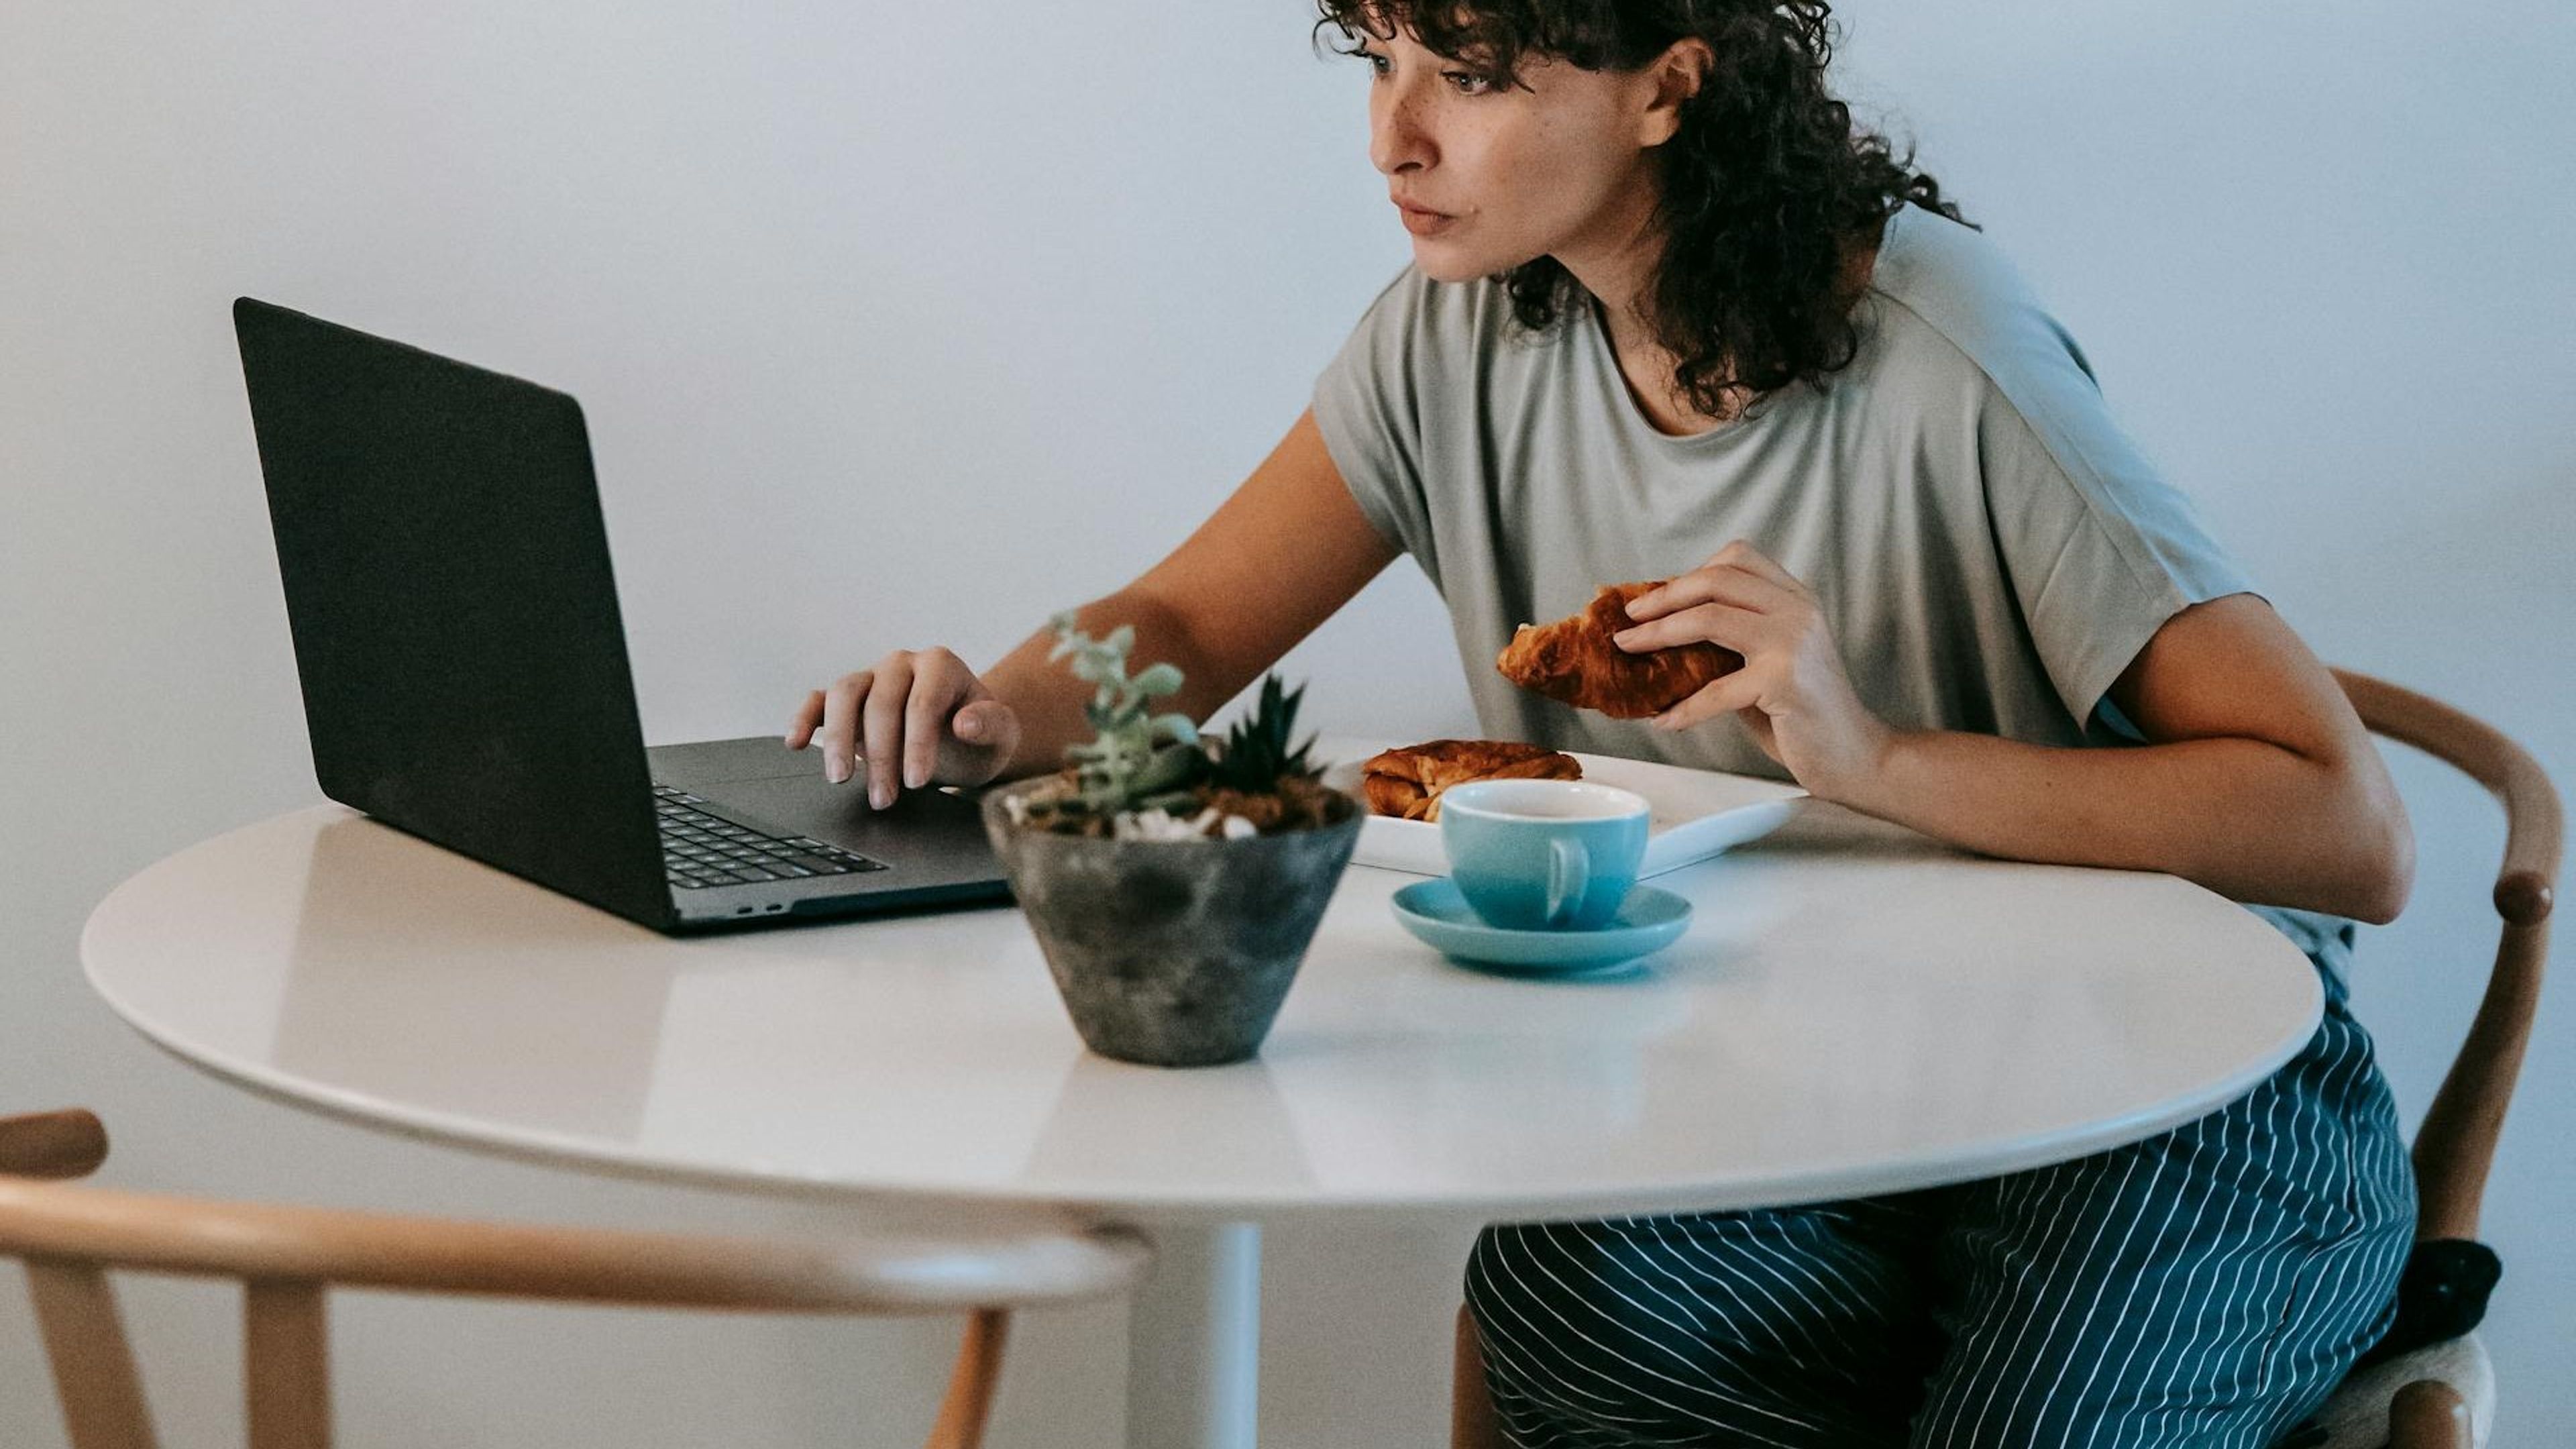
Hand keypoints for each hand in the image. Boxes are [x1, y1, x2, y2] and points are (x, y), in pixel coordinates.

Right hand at [786, 648, 1021, 808]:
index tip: (916, 780)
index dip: (917, 743)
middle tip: (883, 799)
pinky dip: (804, 718)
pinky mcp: (848, 698)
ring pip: (843, 694)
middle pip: (880, 702)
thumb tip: (966, 722)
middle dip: (881, 755)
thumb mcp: (1001, 734)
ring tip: (840, 778)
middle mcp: (901, 665)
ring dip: (838, 738)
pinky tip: (795, 742)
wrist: (964, 738)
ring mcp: (871, 677)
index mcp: (940, 665)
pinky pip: (819, 700)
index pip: (922, 702)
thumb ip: (991, 724)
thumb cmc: (981, 735)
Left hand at [1611, 541, 1894, 800]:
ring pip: (1709, 619)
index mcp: (1795, 598)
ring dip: (1658, 635)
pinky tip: (1663, 720)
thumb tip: (1664, 632)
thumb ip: (1732, 641)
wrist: (1856, 755)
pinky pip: (1715, 690)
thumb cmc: (1804, 712)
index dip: (1689, 574)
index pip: (1737, 558)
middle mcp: (1798, 610)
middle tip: (1628, 619)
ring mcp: (1793, 643)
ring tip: (1628, 651)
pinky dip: (1682, 708)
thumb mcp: (1770, 661)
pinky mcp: (1785, 682)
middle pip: (1716, 580)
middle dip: (1662, 598)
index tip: (1655, 599)